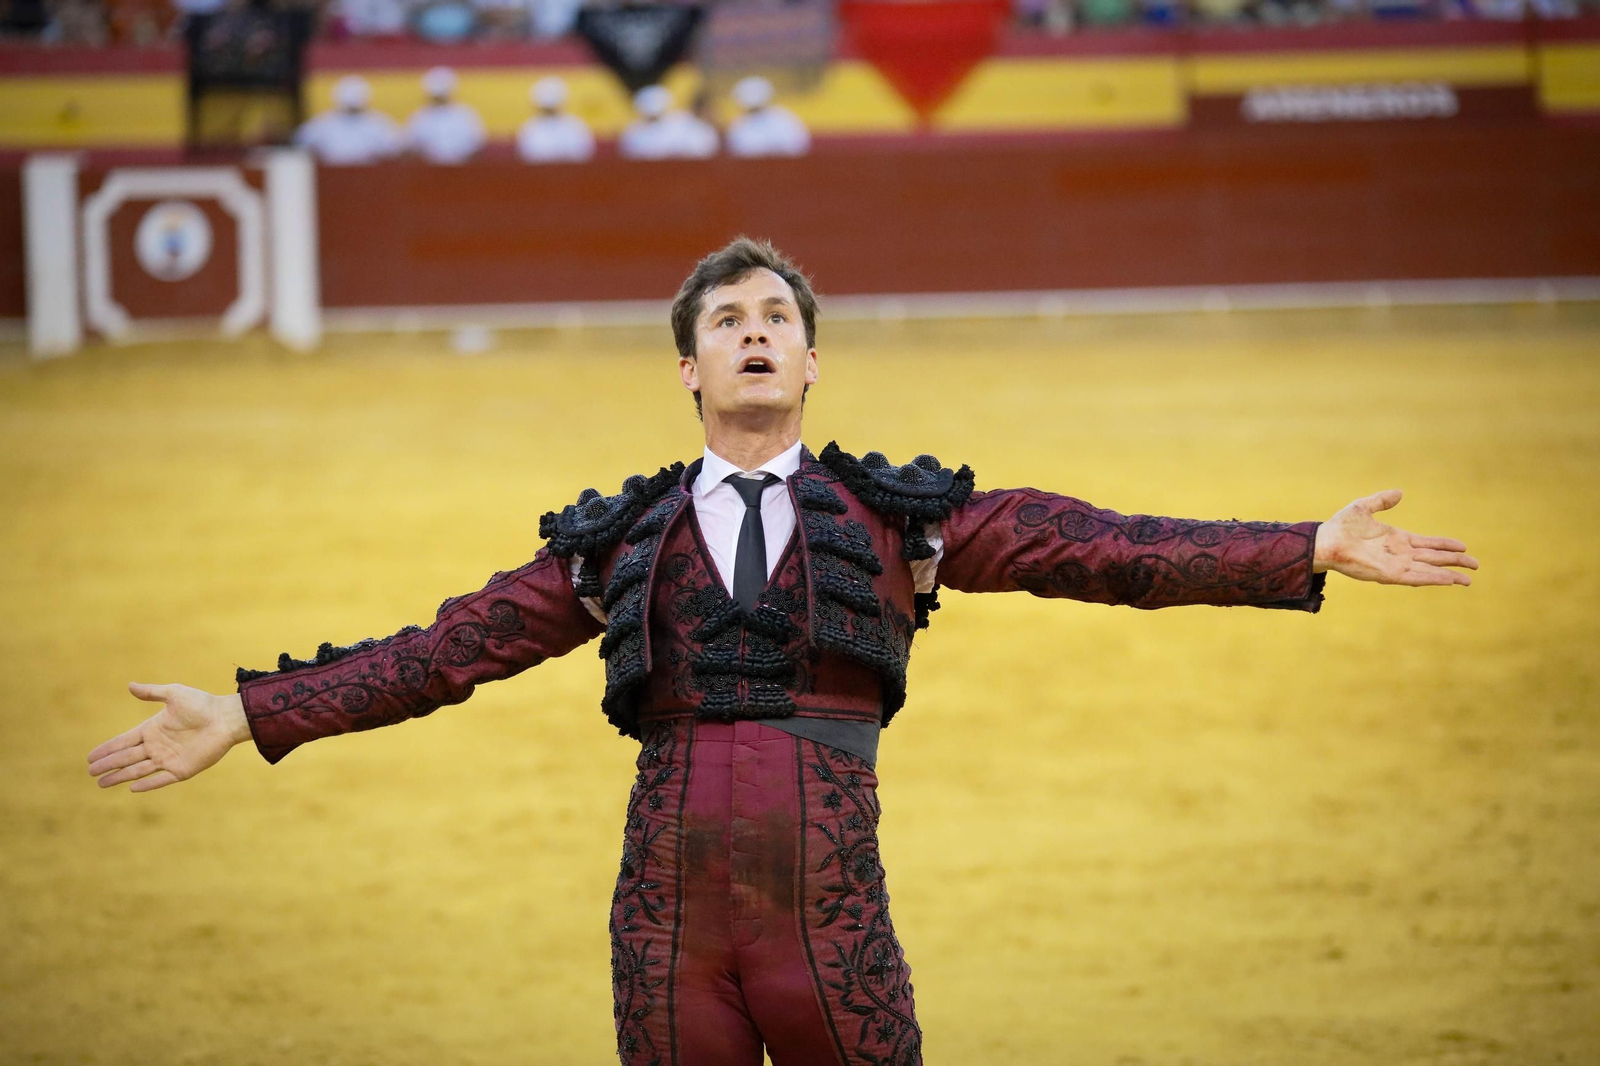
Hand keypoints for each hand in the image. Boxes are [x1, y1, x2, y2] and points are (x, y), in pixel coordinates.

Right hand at [87, 683, 250, 792]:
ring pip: (138, 770)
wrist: (227, 718)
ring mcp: (168, 759)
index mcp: (152, 729)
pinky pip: (161, 779)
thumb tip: (129, 685)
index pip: (123, 741)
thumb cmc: (203, 704)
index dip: (107, 749)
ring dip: (120, 777)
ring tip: (101, 783)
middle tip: (91, 772)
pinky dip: (147, 784)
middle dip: (108, 765)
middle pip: (126, 758)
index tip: (90, 757)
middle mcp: (157, 746)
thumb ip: (152, 692)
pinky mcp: (182, 769)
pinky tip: (132, 788)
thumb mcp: (175, 694)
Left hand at [1314, 489, 1476, 586]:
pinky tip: (1448, 580)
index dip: (1446, 545)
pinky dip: (1433, 578)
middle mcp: (1400, 553)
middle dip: (1456, 562)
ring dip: (1449, 575)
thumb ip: (1382, 500)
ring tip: (1468, 580)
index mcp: (1397, 539)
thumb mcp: (1364, 507)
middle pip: (1434, 558)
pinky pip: (1416, 577)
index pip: (1428, 543)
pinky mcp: (1389, 574)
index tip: (1464, 547)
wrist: (1325, 541)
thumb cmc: (1340, 526)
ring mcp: (1396, 564)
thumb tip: (1400, 492)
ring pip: (1430, 570)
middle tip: (1476, 565)